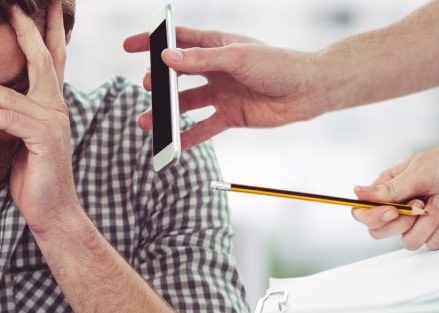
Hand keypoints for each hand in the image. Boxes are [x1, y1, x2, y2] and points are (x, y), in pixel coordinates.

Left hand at [0, 2, 78, 236]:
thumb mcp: (20, 136)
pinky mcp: (42, 141)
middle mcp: (56, 106)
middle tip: (14, 7)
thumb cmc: (33, 175)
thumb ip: (11, 113)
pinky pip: (6, 120)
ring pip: (11, 92)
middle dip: (27, 30)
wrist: (52, 212)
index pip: (50, 57)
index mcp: (51, 102)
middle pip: (42, 59)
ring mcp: (53, 122)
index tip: (39, 4)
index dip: (46, 29)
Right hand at [123, 27, 324, 148]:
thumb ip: (200, 59)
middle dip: (158, 81)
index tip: (129, 46)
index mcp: (216, 45)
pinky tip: (172, 145)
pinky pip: (203, 128)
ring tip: (147, 122)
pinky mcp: (230, 115)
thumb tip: (166, 58)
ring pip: (186, 104)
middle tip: (148, 87)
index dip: (153, 42)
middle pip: (177, 74)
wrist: (308, 91)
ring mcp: (221, 93)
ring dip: (166, 113)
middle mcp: (215, 69)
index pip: (178, 40)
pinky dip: (187, 137)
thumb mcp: (236, 58)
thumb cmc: (278, 65)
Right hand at [350, 140, 438, 250]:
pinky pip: (433, 244)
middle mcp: (400, 208)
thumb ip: (388, 190)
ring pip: (408, 241)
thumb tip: (356, 193)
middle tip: (419, 205)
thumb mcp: (418, 172)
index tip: (393, 211)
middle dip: (403, 223)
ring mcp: (419, 222)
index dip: (374, 217)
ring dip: (428, 223)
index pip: (363, 213)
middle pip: (380, 232)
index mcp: (388, 190)